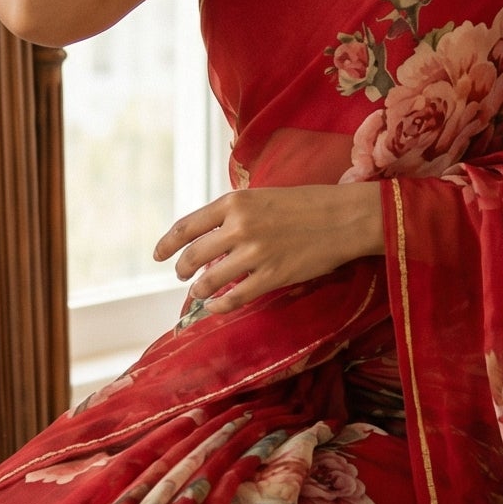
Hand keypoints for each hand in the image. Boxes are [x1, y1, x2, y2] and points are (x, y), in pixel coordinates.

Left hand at [154, 181, 384, 311]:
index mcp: (234, 202)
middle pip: (193, 256)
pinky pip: (236, 297)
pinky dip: (221, 305)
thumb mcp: (262, 196)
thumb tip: (209, 239)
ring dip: (200, 290)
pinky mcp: (272, 276)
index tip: (158, 255)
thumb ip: (234, 215)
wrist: (344, 216)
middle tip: (181, 275)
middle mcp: (239, 227)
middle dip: (182, 269)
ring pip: (210, 280)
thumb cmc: (305, 203)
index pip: (186, 226)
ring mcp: (255, 253)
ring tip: (200, 292)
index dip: (167, 244)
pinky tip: (217, 306)